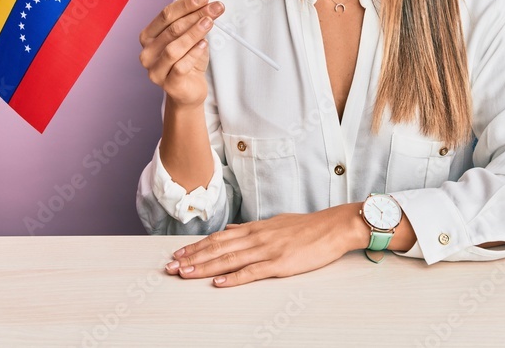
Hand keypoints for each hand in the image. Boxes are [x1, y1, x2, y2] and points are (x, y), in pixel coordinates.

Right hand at [138, 0, 224, 108]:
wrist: (189, 90)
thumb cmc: (188, 61)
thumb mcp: (190, 38)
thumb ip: (193, 22)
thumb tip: (208, 5)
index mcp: (149, 36)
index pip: (165, 15)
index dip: (185, 4)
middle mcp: (148, 52)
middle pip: (172, 29)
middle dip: (196, 16)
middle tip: (215, 8)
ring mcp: (155, 70)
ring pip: (174, 47)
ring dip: (194, 32)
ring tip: (209, 23)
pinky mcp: (168, 84)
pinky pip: (180, 66)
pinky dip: (193, 54)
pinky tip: (203, 45)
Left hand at [164, 206, 364, 287]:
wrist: (333, 226)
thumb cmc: (307, 227)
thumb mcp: (274, 222)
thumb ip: (250, 228)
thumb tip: (229, 231)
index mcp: (255, 228)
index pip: (218, 238)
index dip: (196, 247)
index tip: (177, 254)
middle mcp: (257, 237)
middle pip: (218, 249)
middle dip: (192, 258)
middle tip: (170, 267)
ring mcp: (267, 250)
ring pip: (229, 260)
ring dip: (204, 267)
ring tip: (185, 273)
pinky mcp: (280, 264)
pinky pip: (252, 272)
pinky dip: (233, 278)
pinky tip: (218, 282)